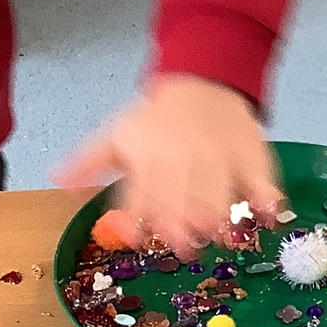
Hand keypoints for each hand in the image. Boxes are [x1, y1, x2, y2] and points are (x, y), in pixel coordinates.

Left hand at [52, 73, 283, 257]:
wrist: (203, 80)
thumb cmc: (156, 118)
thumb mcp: (115, 136)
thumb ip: (90, 163)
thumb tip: (59, 183)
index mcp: (148, 155)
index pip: (141, 190)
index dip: (138, 214)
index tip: (137, 236)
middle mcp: (183, 157)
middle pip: (182, 195)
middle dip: (181, 222)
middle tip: (182, 246)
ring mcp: (220, 155)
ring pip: (220, 188)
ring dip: (219, 213)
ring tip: (219, 235)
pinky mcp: (249, 153)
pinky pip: (260, 176)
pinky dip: (265, 195)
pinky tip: (267, 214)